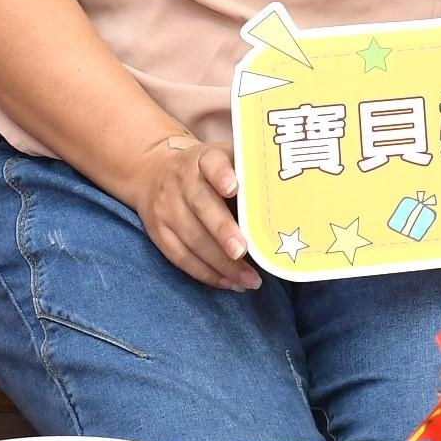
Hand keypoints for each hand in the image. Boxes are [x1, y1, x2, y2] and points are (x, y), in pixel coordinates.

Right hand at [105, 124, 257, 292]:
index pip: (212, 163)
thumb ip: (250, 172)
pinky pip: (180, 257)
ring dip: (222, 263)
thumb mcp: (224, 157)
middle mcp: (182, 181)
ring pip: (192, 238)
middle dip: (223, 231)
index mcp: (203, 159)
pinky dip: (206, 273)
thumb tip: (288, 199)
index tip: (234, 188)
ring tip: (249, 280)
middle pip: (202, 206)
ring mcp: (167, 208)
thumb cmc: (208, 170)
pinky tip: (229, 283)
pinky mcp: (158, 232)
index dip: (221, 175)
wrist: (152, 171)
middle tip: (243, 251)